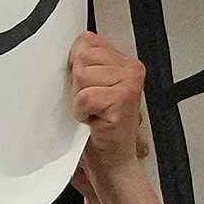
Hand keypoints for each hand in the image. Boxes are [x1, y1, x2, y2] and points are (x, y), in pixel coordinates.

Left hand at [68, 32, 149, 195]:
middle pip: (82, 57)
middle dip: (78, 84)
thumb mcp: (89, 87)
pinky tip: (94, 121)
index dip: (76, 66)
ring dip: (80, 99)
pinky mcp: (123, 99)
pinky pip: (85, 96)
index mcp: (124, 61)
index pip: (86, 41)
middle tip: (92, 105)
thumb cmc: (99, 128)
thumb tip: (71, 50)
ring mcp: (130, 82)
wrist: (112, 162)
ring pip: (81, 75)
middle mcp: (132, 68)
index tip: (88, 89)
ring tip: (94, 113)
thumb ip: (83, 64)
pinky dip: (82, 112)